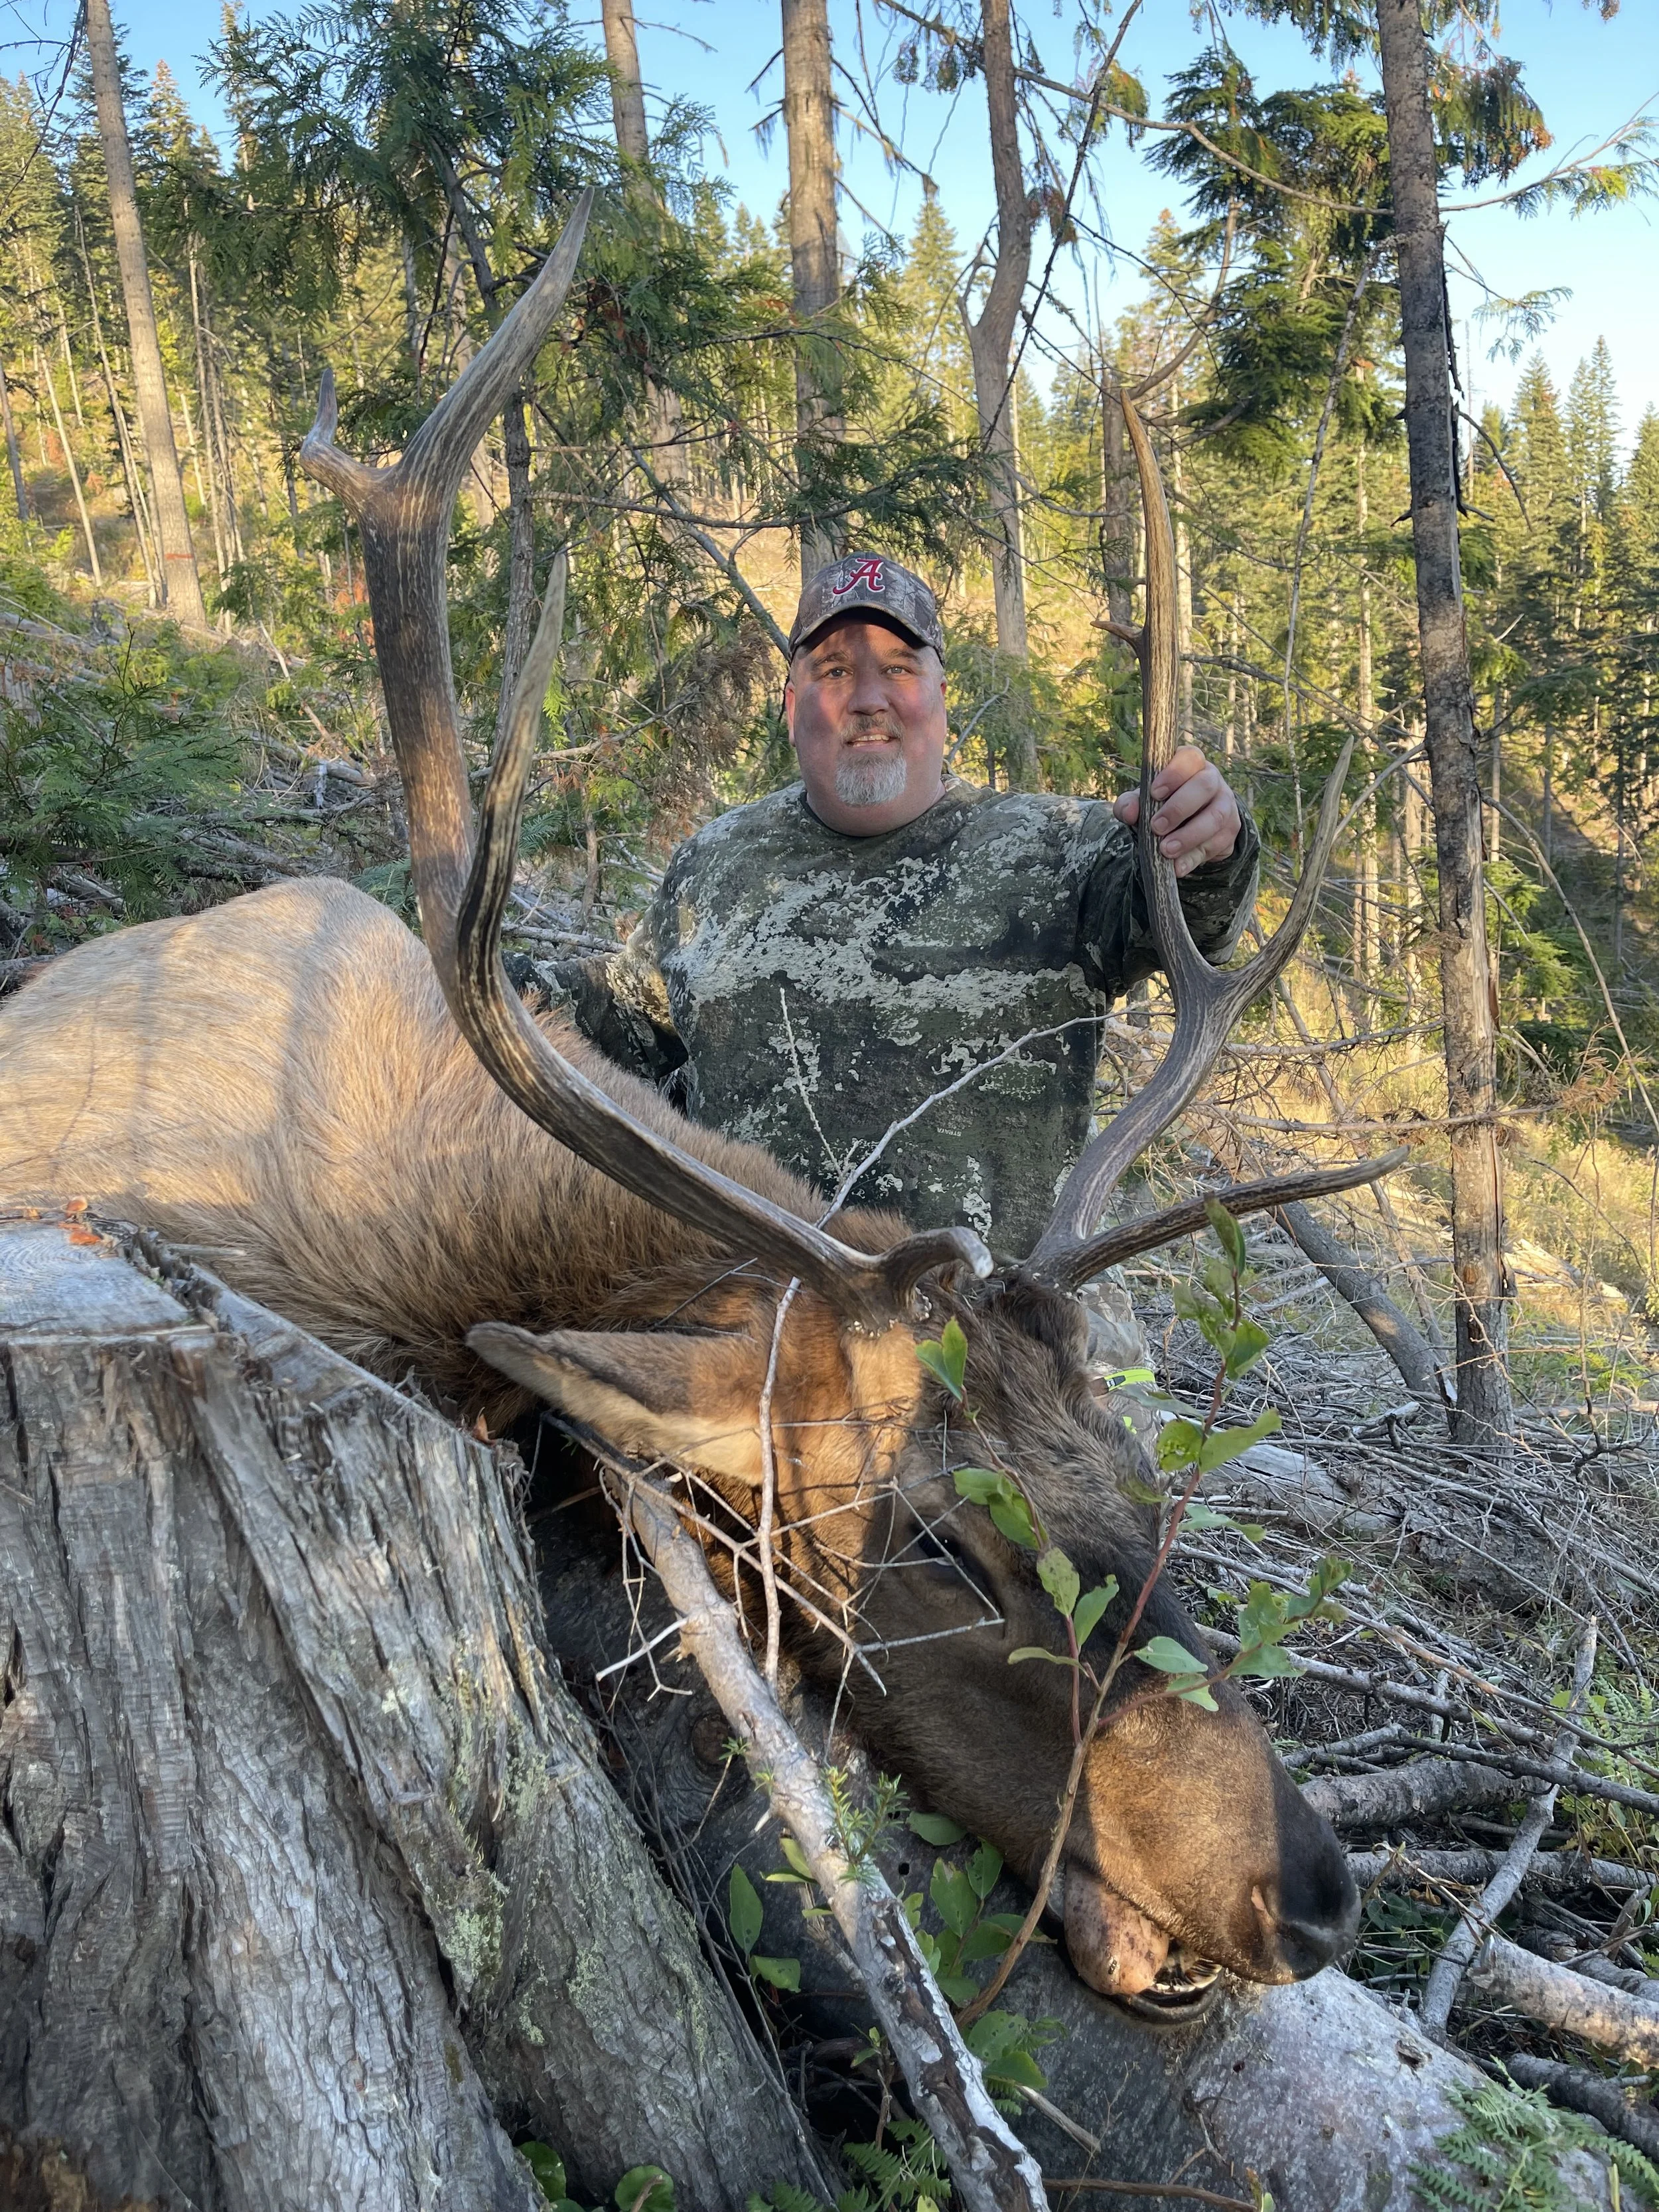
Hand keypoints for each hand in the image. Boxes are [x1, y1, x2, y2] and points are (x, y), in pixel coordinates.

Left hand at [1112, 745, 1241, 878]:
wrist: (1186, 827)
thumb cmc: (1161, 805)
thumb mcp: (1143, 802)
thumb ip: (1130, 804)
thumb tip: (1130, 812)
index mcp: (1191, 764)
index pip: (1190, 757)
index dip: (1174, 773)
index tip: (1154, 793)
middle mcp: (1212, 780)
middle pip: (1205, 785)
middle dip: (1179, 808)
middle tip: (1156, 827)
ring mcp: (1225, 804)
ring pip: (1216, 816)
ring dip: (1189, 836)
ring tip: (1166, 851)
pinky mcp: (1230, 831)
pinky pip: (1217, 844)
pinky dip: (1194, 858)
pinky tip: (1177, 867)